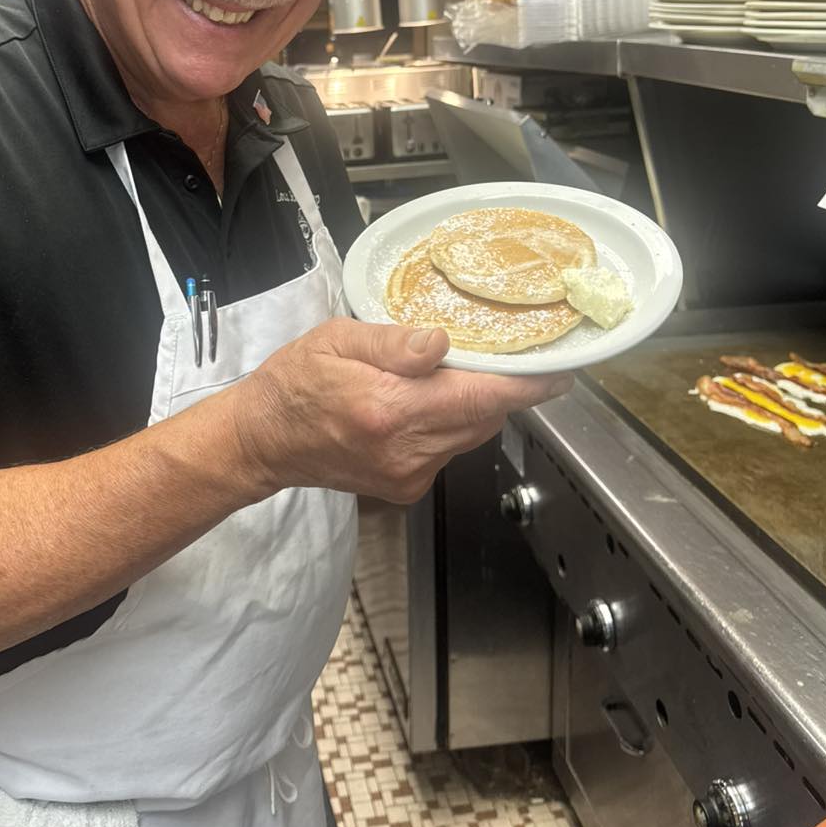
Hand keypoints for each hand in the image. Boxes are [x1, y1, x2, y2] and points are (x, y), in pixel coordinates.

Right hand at [234, 318, 571, 503]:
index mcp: (391, 409)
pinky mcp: (406, 487)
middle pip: (485, 416)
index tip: (562, 370)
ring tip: (450, 374)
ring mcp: (408, 475)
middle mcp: (407, 450)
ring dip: (473, 404)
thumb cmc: (295, 382)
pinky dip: (449, 424)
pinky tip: (422, 404)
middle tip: (494, 352)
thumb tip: (442, 342)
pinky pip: (449, 449)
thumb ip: (393, 341)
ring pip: (471, 434)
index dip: (528, 384)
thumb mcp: (337, 339)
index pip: (481, 397)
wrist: (263, 441)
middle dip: (498, 385)